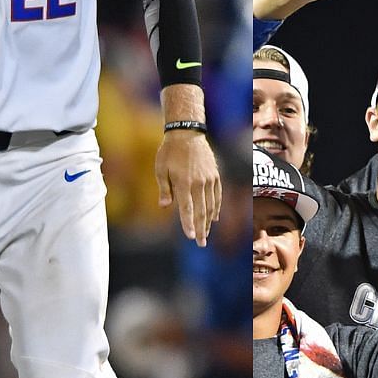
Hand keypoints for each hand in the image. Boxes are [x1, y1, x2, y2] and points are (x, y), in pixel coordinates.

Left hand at [156, 130, 221, 246]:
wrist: (187, 133)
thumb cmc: (170, 151)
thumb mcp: (160, 168)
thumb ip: (164, 189)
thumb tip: (164, 207)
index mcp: (184, 183)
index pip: (187, 209)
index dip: (189, 224)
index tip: (191, 238)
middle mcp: (198, 183)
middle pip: (201, 211)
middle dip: (201, 229)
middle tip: (201, 244)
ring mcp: (209, 179)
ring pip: (211, 205)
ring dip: (208, 222)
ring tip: (206, 234)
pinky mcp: (215, 175)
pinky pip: (217, 195)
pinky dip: (216, 208)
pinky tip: (214, 218)